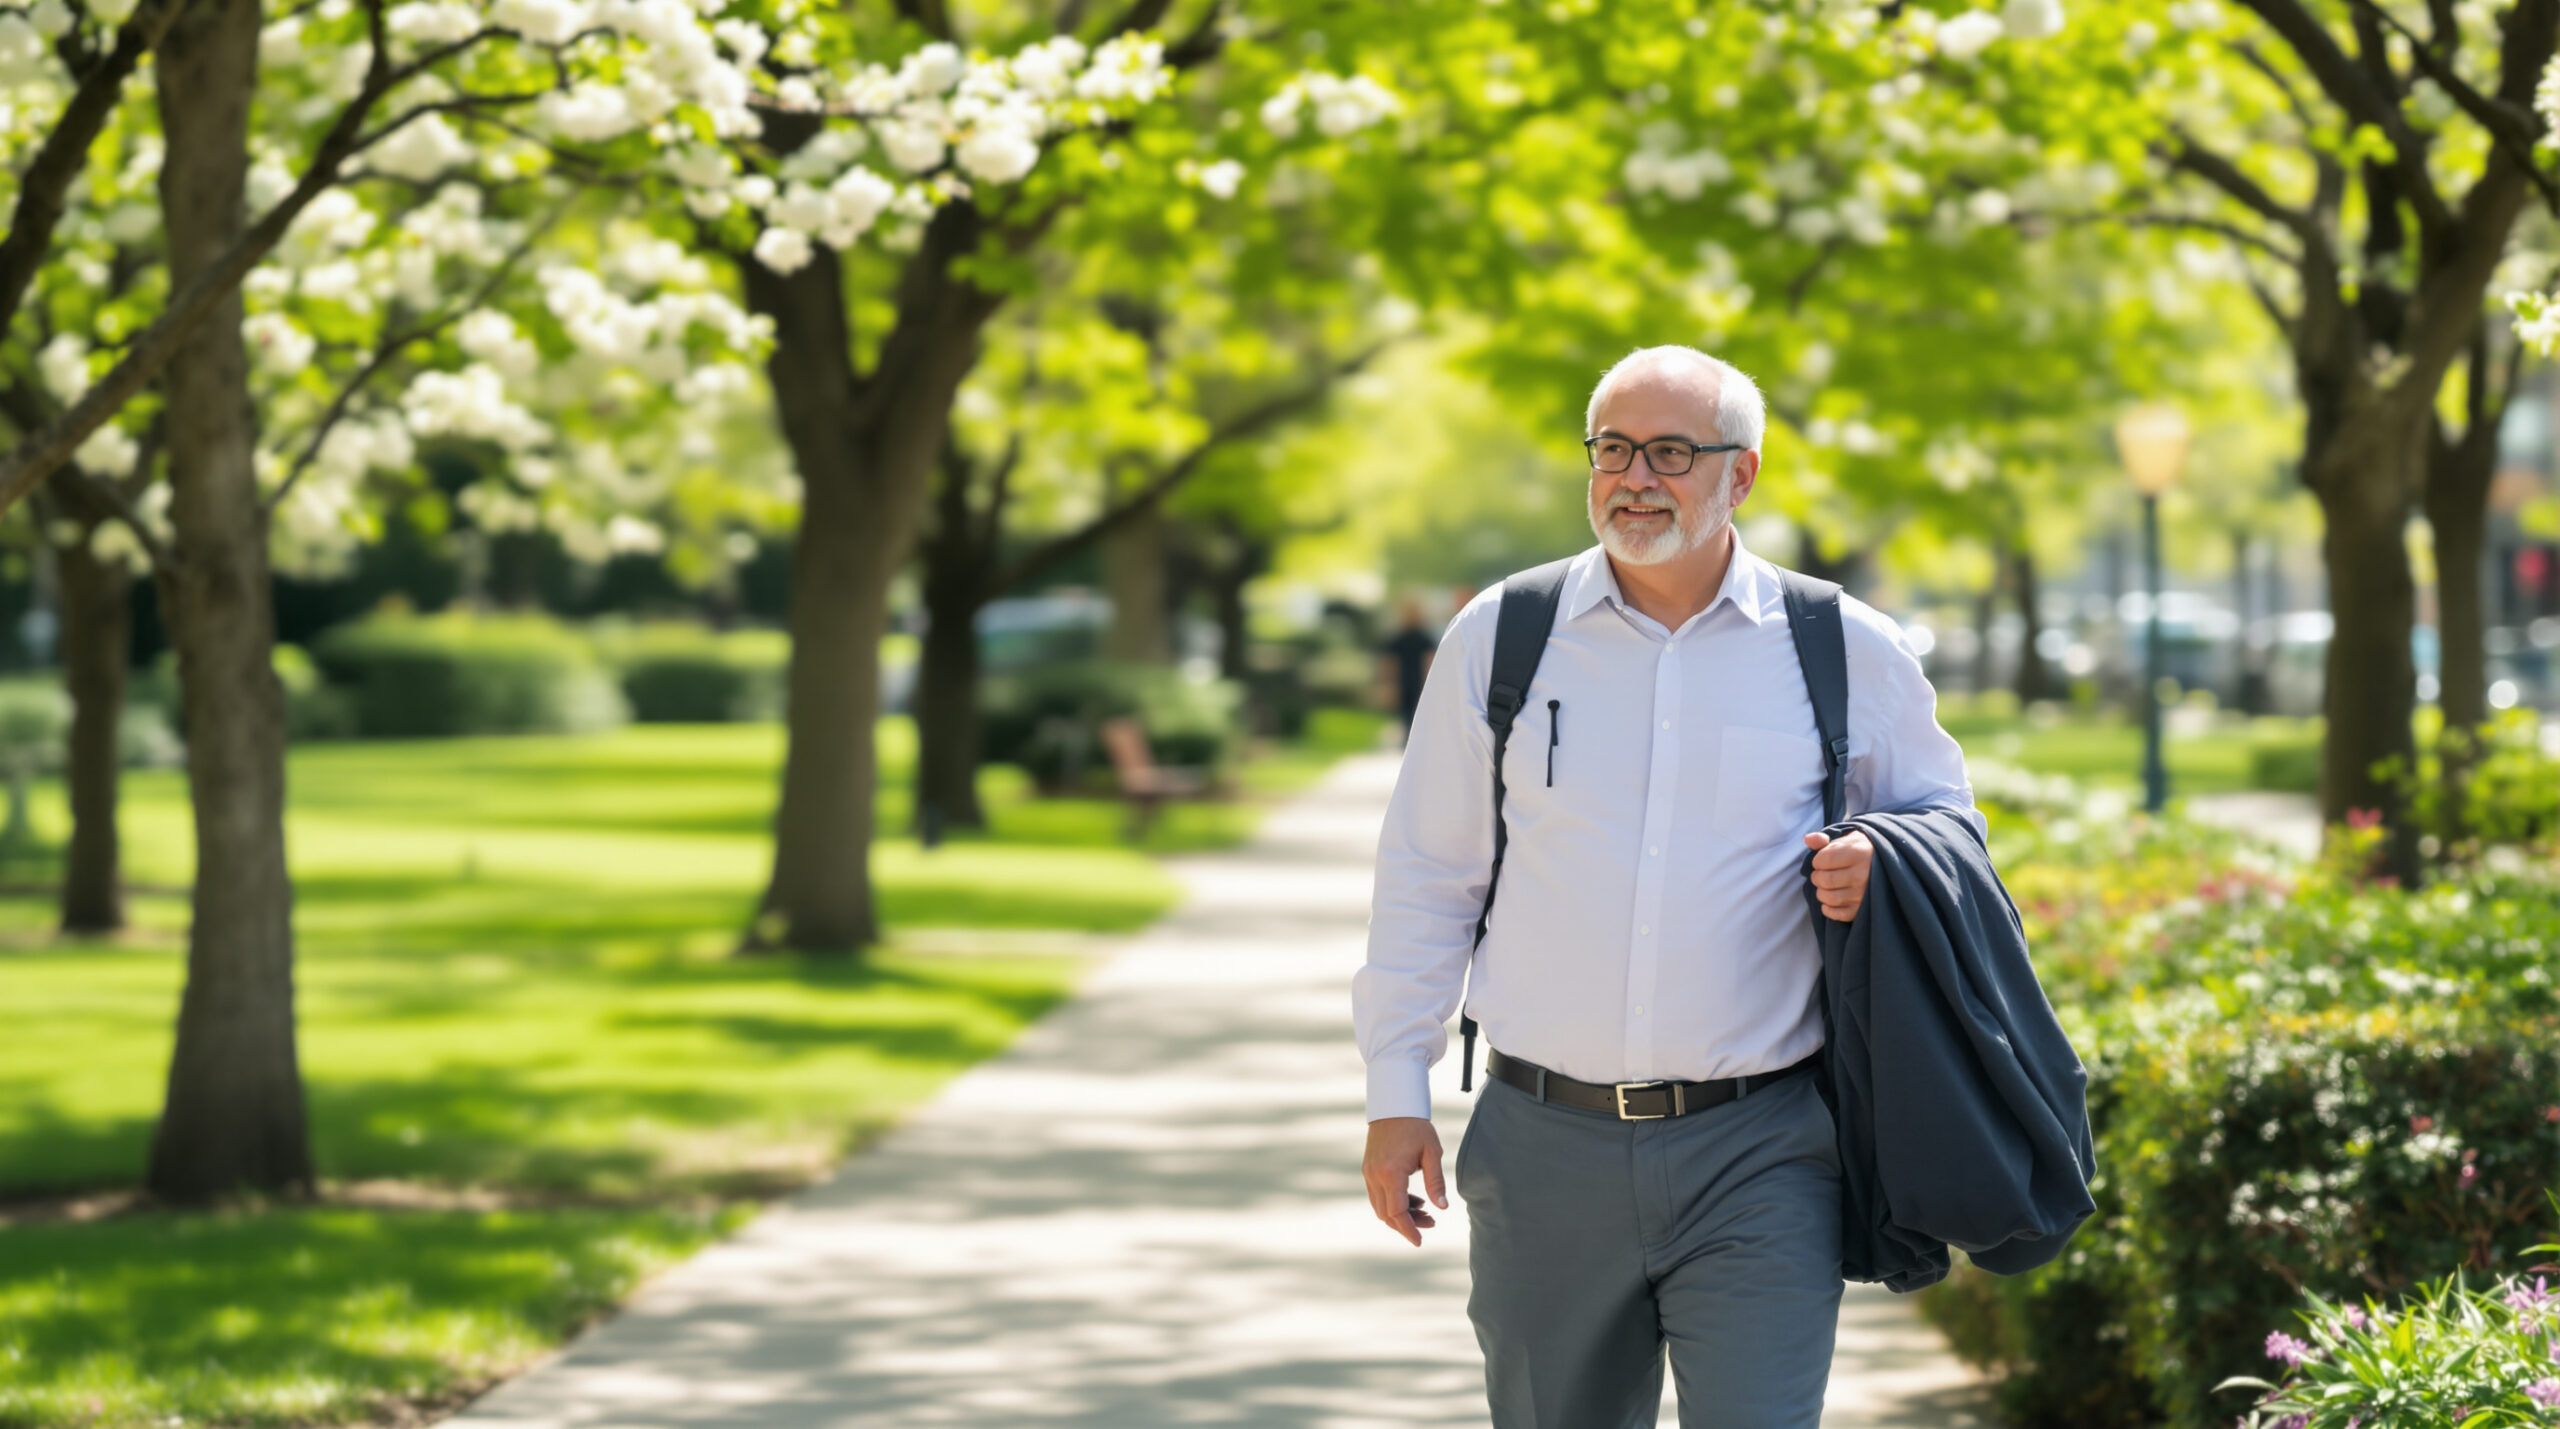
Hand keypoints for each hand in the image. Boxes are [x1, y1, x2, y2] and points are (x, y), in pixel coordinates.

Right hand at [1362, 1116, 1444, 1246]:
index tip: (1420, 1241)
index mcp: (1391, 1174)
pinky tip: (1413, 1200)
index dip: (1409, 1230)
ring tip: (1425, 1212)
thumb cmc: (1415, 1127)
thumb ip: (1436, 1182)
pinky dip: (1393, 1204)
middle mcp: (1375, 1176)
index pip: (1397, 1213)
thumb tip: (1443, 1207)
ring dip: (1400, 1216)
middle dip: (1407, 1225)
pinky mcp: (1368, 1170)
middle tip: (1430, 1224)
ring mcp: (1369, 1173)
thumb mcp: (1432, 1153)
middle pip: (1387, 1215)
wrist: (1393, 1106)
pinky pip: (1378, 1196)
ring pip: (1380, 1207)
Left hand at [1803, 828, 1873, 922]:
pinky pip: (1836, 914)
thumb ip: (1823, 840)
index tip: (1822, 860)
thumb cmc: (1860, 852)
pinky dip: (1828, 908)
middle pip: (1824, 880)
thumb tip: (1807, 839)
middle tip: (1821, 874)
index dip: (1817, 860)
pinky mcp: (1861, 910)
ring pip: (1829, 898)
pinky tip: (1831, 900)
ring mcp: (1863, 894)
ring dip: (1821, 892)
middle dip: (1817, 877)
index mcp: (1859, 853)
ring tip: (1826, 886)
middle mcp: (1863, 875)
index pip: (1824, 860)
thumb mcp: (1846, 840)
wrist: (1888, 867)